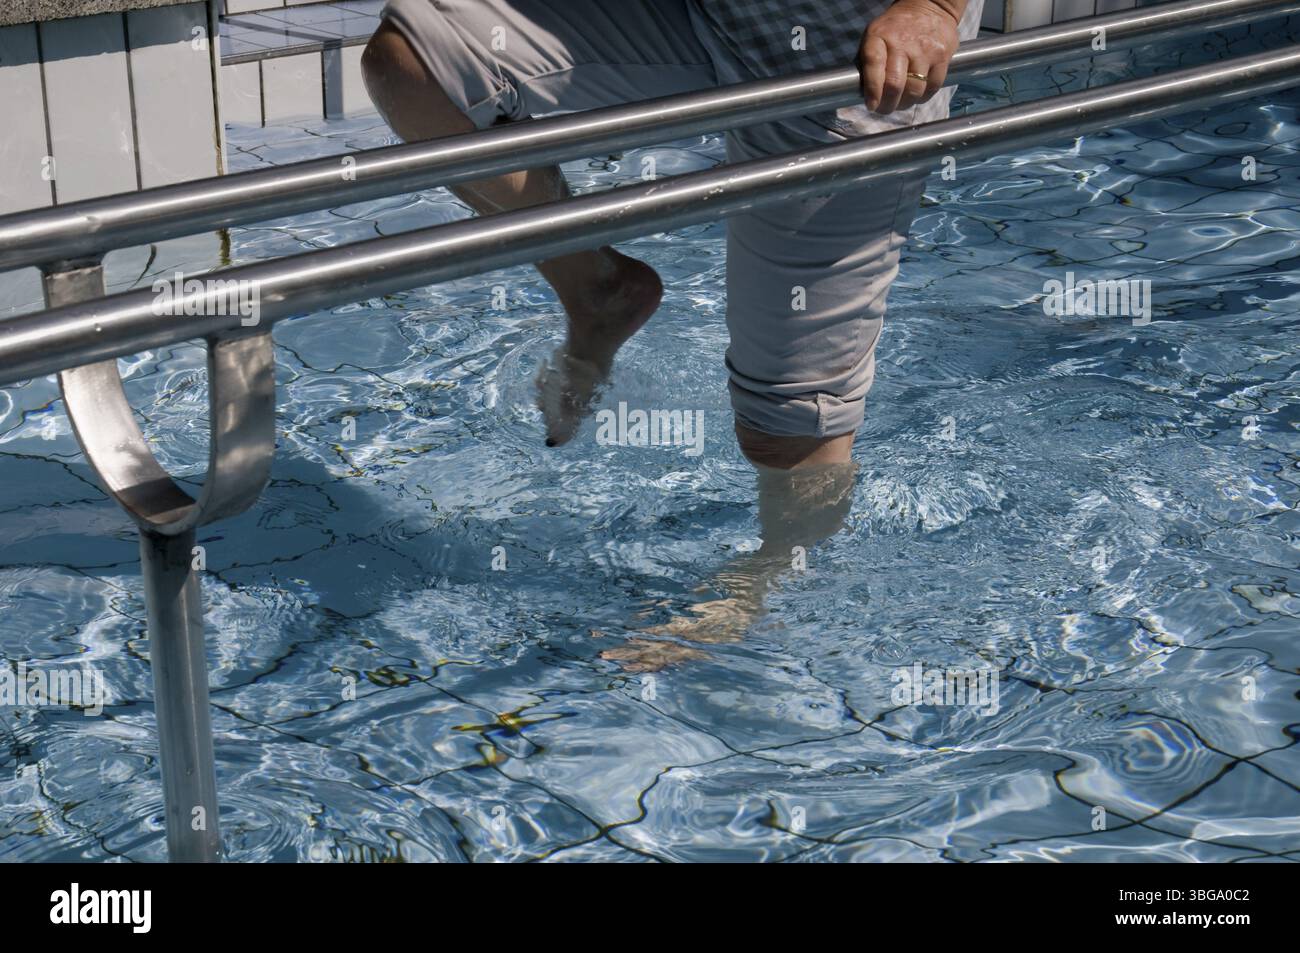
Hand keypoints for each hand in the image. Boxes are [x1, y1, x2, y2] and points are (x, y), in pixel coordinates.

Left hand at [859, 0, 962, 114]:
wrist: (930, 6)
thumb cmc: (896, 28)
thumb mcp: (874, 35)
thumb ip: (867, 61)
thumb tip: (863, 92)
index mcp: (880, 36)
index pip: (874, 65)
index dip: (872, 91)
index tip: (871, 105)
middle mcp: (902, 43)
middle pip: (895, 85)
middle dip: (887, 105)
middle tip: (884, 109)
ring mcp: (924, 50)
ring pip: (914, 90)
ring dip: (905, 104)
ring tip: (900, 102)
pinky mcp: (942, 56)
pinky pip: (932, 88)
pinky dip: (922, 98)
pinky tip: (916, 94)